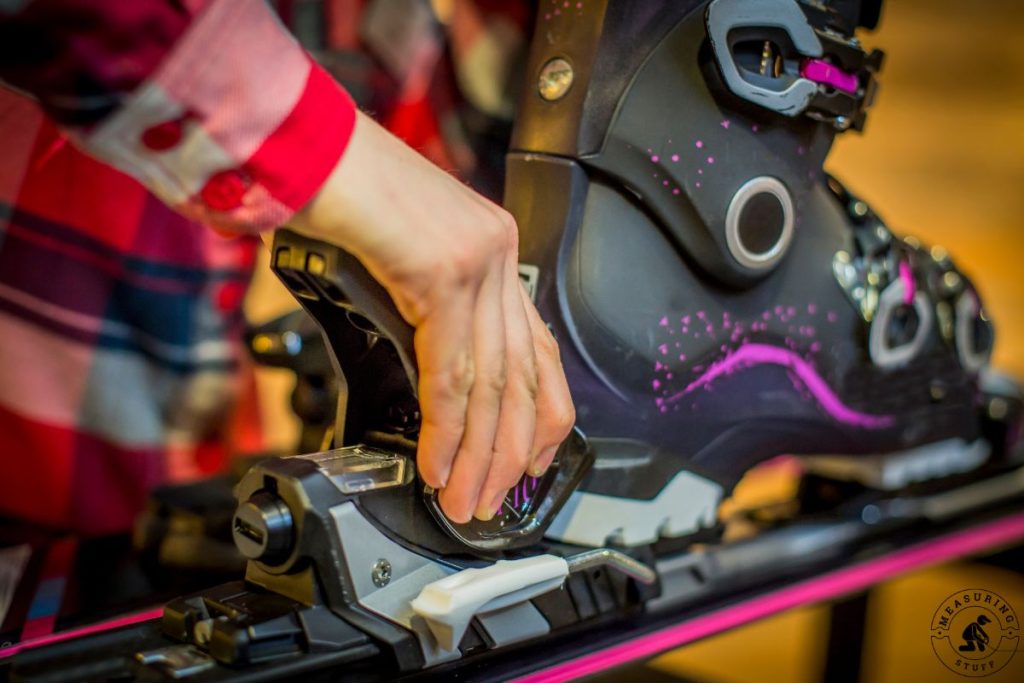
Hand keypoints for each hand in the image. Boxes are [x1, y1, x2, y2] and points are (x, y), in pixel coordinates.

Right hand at [290, 112, 574, 522]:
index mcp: (491, 247)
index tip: (534, 457)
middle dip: (508, 449)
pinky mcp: (441, 273)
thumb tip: (428, 368)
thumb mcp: (401, 255)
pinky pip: (449, 374)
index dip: (541, 411)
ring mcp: (474, 261)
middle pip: (520, 374)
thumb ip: (428, 304)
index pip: (538, 346)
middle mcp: (495, 253)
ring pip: (490, 383)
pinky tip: (441, 465)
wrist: (304, 148)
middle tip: (493, 498)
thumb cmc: (336, 193)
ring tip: (467, 500)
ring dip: (478, 455)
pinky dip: (446, 430)